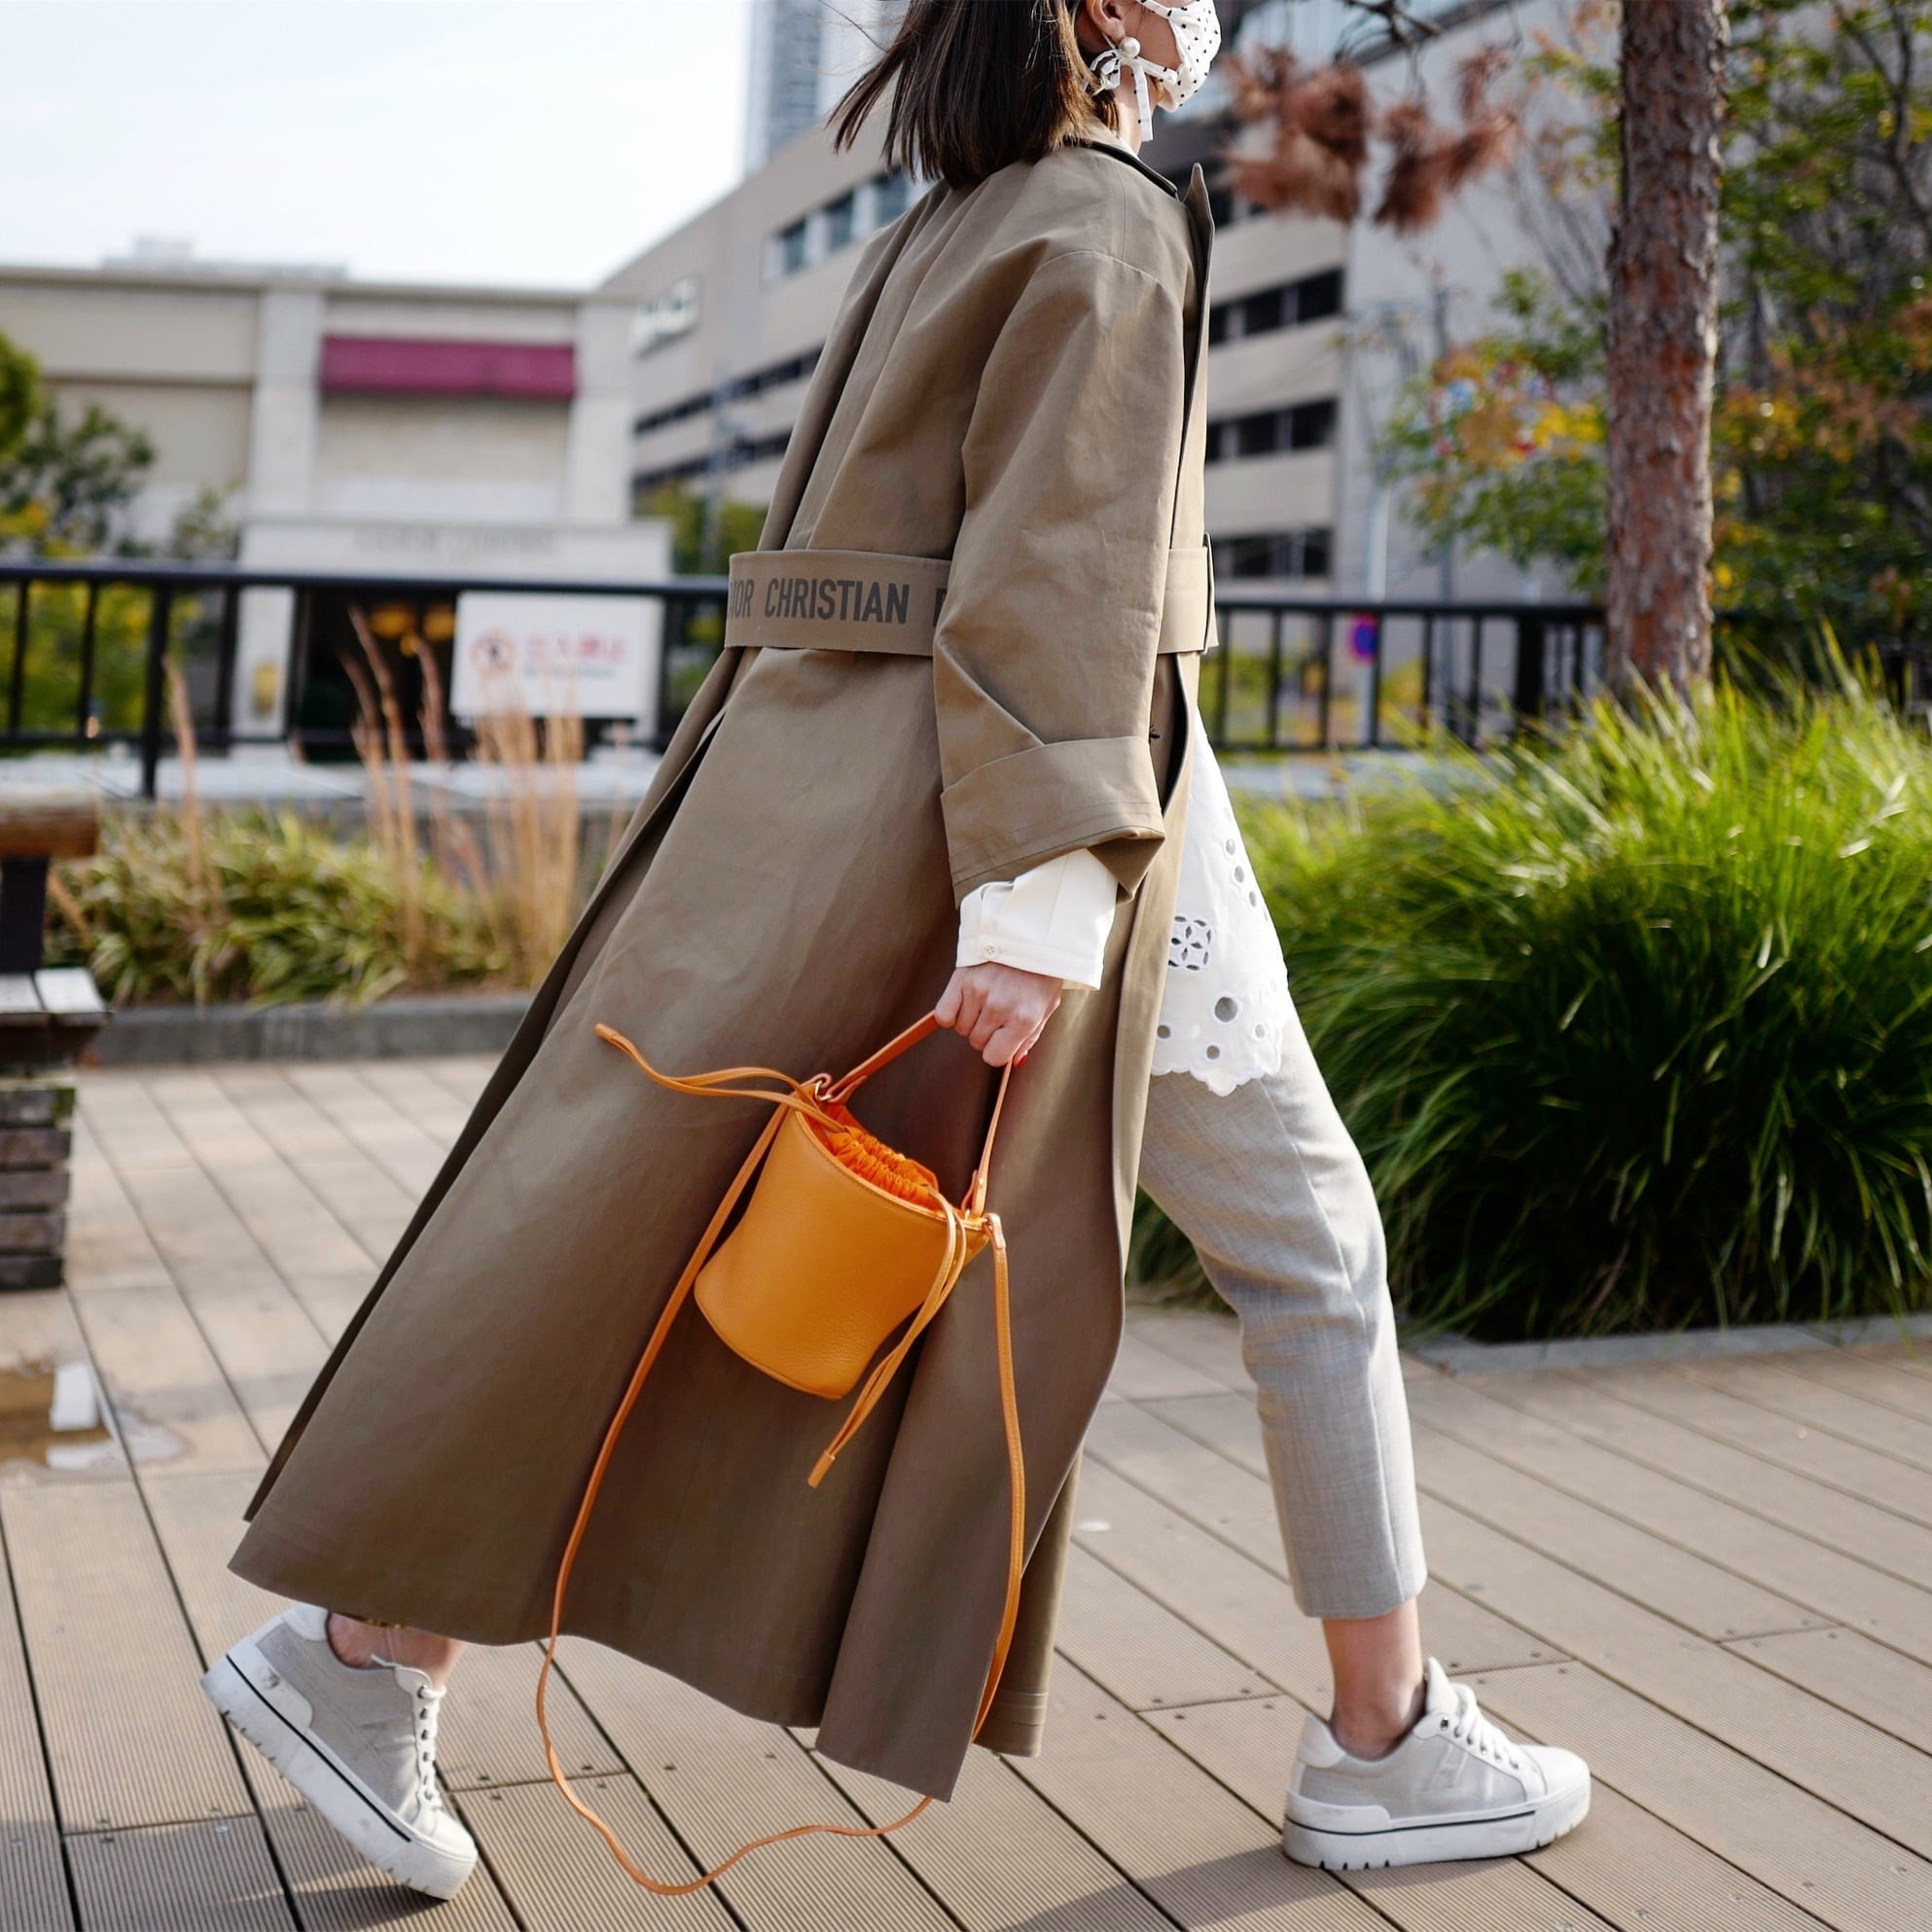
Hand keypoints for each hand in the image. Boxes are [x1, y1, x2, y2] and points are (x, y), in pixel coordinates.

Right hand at [936, 963, 1061, 1066]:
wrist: (1030, 936)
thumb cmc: (1040, 975)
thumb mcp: (1045, 1008)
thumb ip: (1029, 1037)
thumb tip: (1014, 1062)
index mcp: (1024, 1019)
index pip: (993, 1057)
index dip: (996, 1049)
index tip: (1002, 1038)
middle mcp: (999, 1007)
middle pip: (975, 1042)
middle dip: (985, 1033)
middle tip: (997, 1012)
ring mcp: (978, 992)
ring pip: (960, 1028)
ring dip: (970, 1020)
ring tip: (986, 999)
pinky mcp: (961, 979)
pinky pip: (943, 1014)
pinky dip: (950, 1013)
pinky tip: (964, 1002)